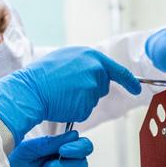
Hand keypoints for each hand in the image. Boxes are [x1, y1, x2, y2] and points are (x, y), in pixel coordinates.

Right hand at [0, 47, 140, 142]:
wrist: (29, 89)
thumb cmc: (42, 75)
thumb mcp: (66, 58)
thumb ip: (84, 63)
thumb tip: (98, 72)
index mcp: (91, 56)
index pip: (116, 69)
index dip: (129, 81)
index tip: (136, 88)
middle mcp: (95, 69)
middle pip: (102, 86)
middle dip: (90, 89)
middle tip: (67, 87)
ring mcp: (92, 87)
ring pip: (92, 99)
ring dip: (80, 99)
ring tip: (61, 92)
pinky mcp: (86, 104)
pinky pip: (85, 110)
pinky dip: (75, 110)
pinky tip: (61, 102)